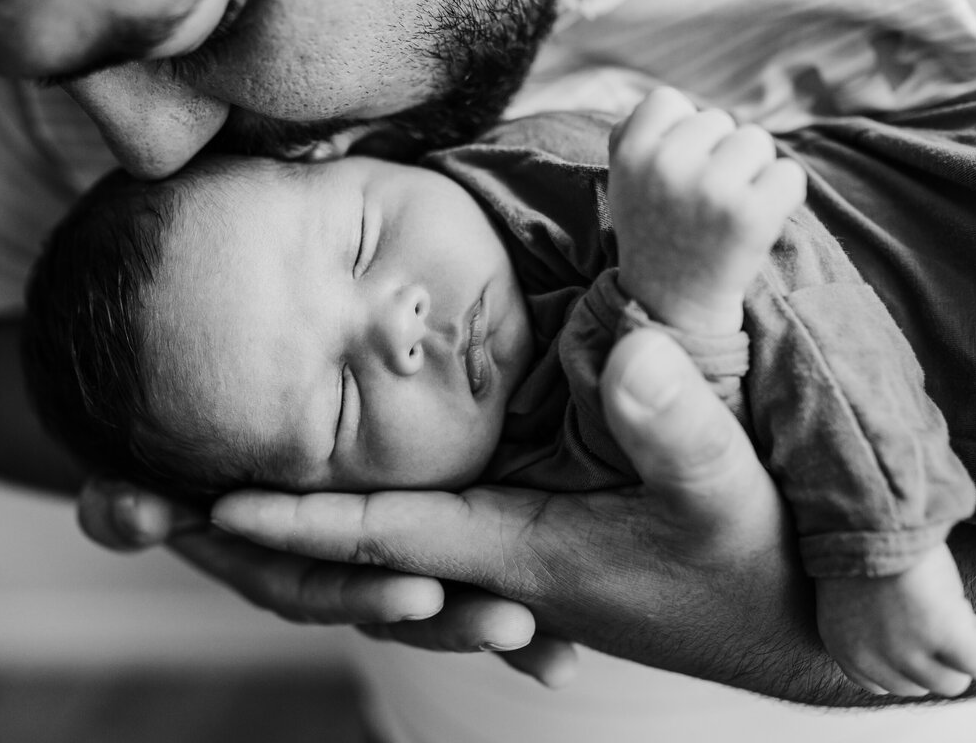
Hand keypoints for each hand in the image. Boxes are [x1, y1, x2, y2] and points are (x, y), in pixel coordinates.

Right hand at [77, 478, 576, 686]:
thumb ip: (127, 506)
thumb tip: (127, 515)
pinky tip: (571, 640)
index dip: (364, 596)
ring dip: (492, 616)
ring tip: (554, 648)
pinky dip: (513, 588)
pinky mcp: (417, 532)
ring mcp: (377, 559)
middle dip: (454, 622)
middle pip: (397, 605)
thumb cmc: (170, 461)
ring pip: (438, 595)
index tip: (417, 597)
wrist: (202, 453)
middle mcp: (336, 575)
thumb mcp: (140, 483)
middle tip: (516, 629)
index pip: (324, 589)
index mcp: (282, 566)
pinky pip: (463, 563)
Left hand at [213, 329, 830, 697]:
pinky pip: (442, 532)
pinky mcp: (545, 546)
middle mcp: (499, 563)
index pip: (386, 536)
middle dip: (280, 529)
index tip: (209, 501)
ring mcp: (516, 561)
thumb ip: (675, 425)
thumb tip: (624, 347)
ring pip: (397, 540)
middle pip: (364, 547)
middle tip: (183, 498)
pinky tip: (373, 483)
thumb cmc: (759, 566)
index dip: (299, 518)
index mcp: (519, 554)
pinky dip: (388, 515)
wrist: (792, 629)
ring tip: (248, 489)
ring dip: (325, 521)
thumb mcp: (727, 492)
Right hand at [609, 87, 804, 333]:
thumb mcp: (624, 181)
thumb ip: (635, 134)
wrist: (672, 304)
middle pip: (718, 120)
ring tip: (726, 209)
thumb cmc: (655, 231)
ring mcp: (710, 191)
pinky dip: (781, 196)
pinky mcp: (750, 216)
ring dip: (751, 171)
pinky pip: (788, 174)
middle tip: (702, 201)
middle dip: (718, 154)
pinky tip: (755, 221)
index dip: (679, 131)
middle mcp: (666, 168)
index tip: (677, 169)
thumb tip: (670, 105)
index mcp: (630, 155)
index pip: (667, 101)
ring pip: (755, 141)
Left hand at [817, 544, 975, 697]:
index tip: (912, 630)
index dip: (905, 659)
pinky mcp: (941, 635)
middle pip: (919, 686)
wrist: (862, 518)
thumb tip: (905, 634)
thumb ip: (871, 628)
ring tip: (953, 613)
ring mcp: (906, 653)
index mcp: (843, 648)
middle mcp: (871, 659)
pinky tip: (972, 618)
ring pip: (950, 681)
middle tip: (934, 613)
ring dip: (959, 651)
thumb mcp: (850, 599)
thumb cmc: (855, 545)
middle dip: (932, 655)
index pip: (882, 683)